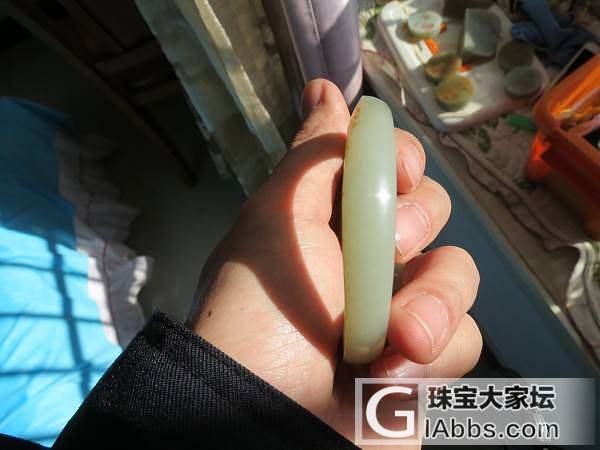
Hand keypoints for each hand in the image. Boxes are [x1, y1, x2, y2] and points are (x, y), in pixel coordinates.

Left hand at [186, 79, 480, 446]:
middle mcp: (369, 260)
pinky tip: (390, 377)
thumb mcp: (276, 222)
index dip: (401, 162)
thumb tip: (324, 89)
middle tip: (381, 252)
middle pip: (431, 212)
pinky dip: (432, 357)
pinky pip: (463, 339)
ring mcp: (401, 311)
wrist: (263, 419)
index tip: (392, 172)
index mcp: (333, 221)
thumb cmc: (261, 313)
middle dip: (410, 228)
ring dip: (428, 303)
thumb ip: (312, 157)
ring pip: (457, 275)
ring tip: (390, 337)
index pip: (391, 169)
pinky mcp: (427, 364)